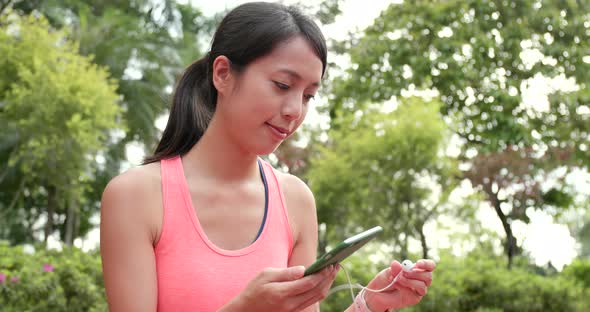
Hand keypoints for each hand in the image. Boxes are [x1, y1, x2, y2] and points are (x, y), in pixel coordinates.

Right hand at [221, 265, 338, 311]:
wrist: (246, 311)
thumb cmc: (254, 289)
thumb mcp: (265, 275)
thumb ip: (285, 273)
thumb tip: (303, 269)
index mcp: (282, 293)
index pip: (309, 283)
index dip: (322, 273)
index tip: (329, 262)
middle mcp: (290, 304)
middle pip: (317, 291)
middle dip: (329, 277)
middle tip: (336, 264)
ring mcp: (293, 310)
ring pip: (317, 297)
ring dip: (327, 284)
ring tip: (333, 271)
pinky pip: (312, 301)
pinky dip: (320, 290)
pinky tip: (323, 280)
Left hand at [363, 259, 434, 310]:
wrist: (377, 293)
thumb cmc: (385, 280)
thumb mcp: (387, 272)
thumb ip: (393, 269)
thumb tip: (397, 263)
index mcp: (416, 270)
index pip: (429, 266)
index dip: (426, 264)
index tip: (418, 263)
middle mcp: (420, 280)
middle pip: (428, 276)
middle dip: (417, 273)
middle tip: (405, 272)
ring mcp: (417, 290)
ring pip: (422, 286)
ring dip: (410, 281)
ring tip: (398, 278)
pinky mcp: (413, 298)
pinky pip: (414, 293)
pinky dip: (405, 287)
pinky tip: (397, 284)